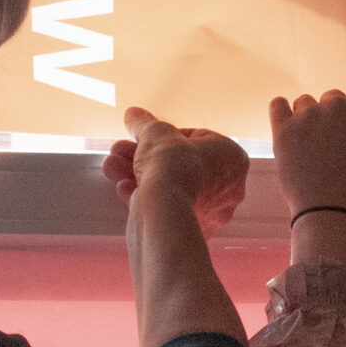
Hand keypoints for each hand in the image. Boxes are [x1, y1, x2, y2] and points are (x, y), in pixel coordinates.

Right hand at [105, 106, 248, 234]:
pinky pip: (168, 208)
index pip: (198, 138)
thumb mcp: (155, 132)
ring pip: (171, 186)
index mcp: (234, 158)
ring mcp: (213, 213)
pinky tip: (124, 189)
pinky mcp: (193, 231)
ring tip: (112, 166)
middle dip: (145, 156)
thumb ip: (144, 122)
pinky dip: (146, 198)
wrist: (165, 214)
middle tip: (120, 150)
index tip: (145, 136)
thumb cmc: (172, 168)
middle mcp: (229, 188)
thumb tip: (134, 115)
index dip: (166, 136)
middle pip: (180, 164)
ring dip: (139, 174)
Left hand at [269, 91, 345, 222]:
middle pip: (331, 99)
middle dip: (330, 119)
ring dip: (306, 118)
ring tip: (308, 148)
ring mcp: (311, 115)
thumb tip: (340, 125)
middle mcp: (341, 105)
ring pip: (304, 103)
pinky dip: (281, 112)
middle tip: (328, 148)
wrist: (334, 215)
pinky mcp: (284, 129)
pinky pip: (277, 105)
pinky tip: (286, 127)